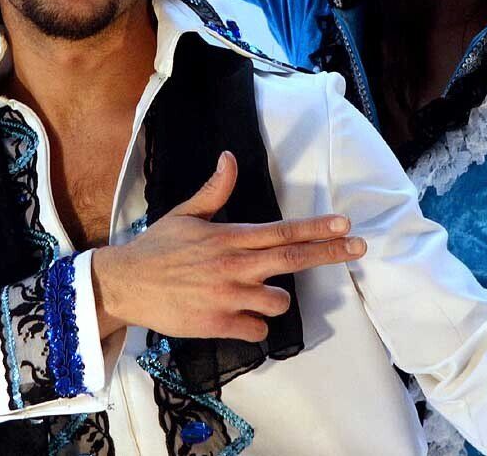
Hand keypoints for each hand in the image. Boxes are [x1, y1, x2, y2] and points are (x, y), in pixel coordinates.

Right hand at [91, 151, 366, 341]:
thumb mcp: (186, 213)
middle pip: (292, 260)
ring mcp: (228, 297)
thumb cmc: (158, 246)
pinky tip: (239, 315)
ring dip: (276, 297)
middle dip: (330, 254)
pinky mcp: (218, 325)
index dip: (316, 228)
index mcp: (229, 237)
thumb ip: (216, 190)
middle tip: (359, 248)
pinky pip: (257, 330)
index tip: (345, 225)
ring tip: (256, 292)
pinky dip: (254, 324)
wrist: (127, 284)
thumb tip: (230, 157)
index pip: (282, 231)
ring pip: (278, 301)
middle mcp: (234, 266)